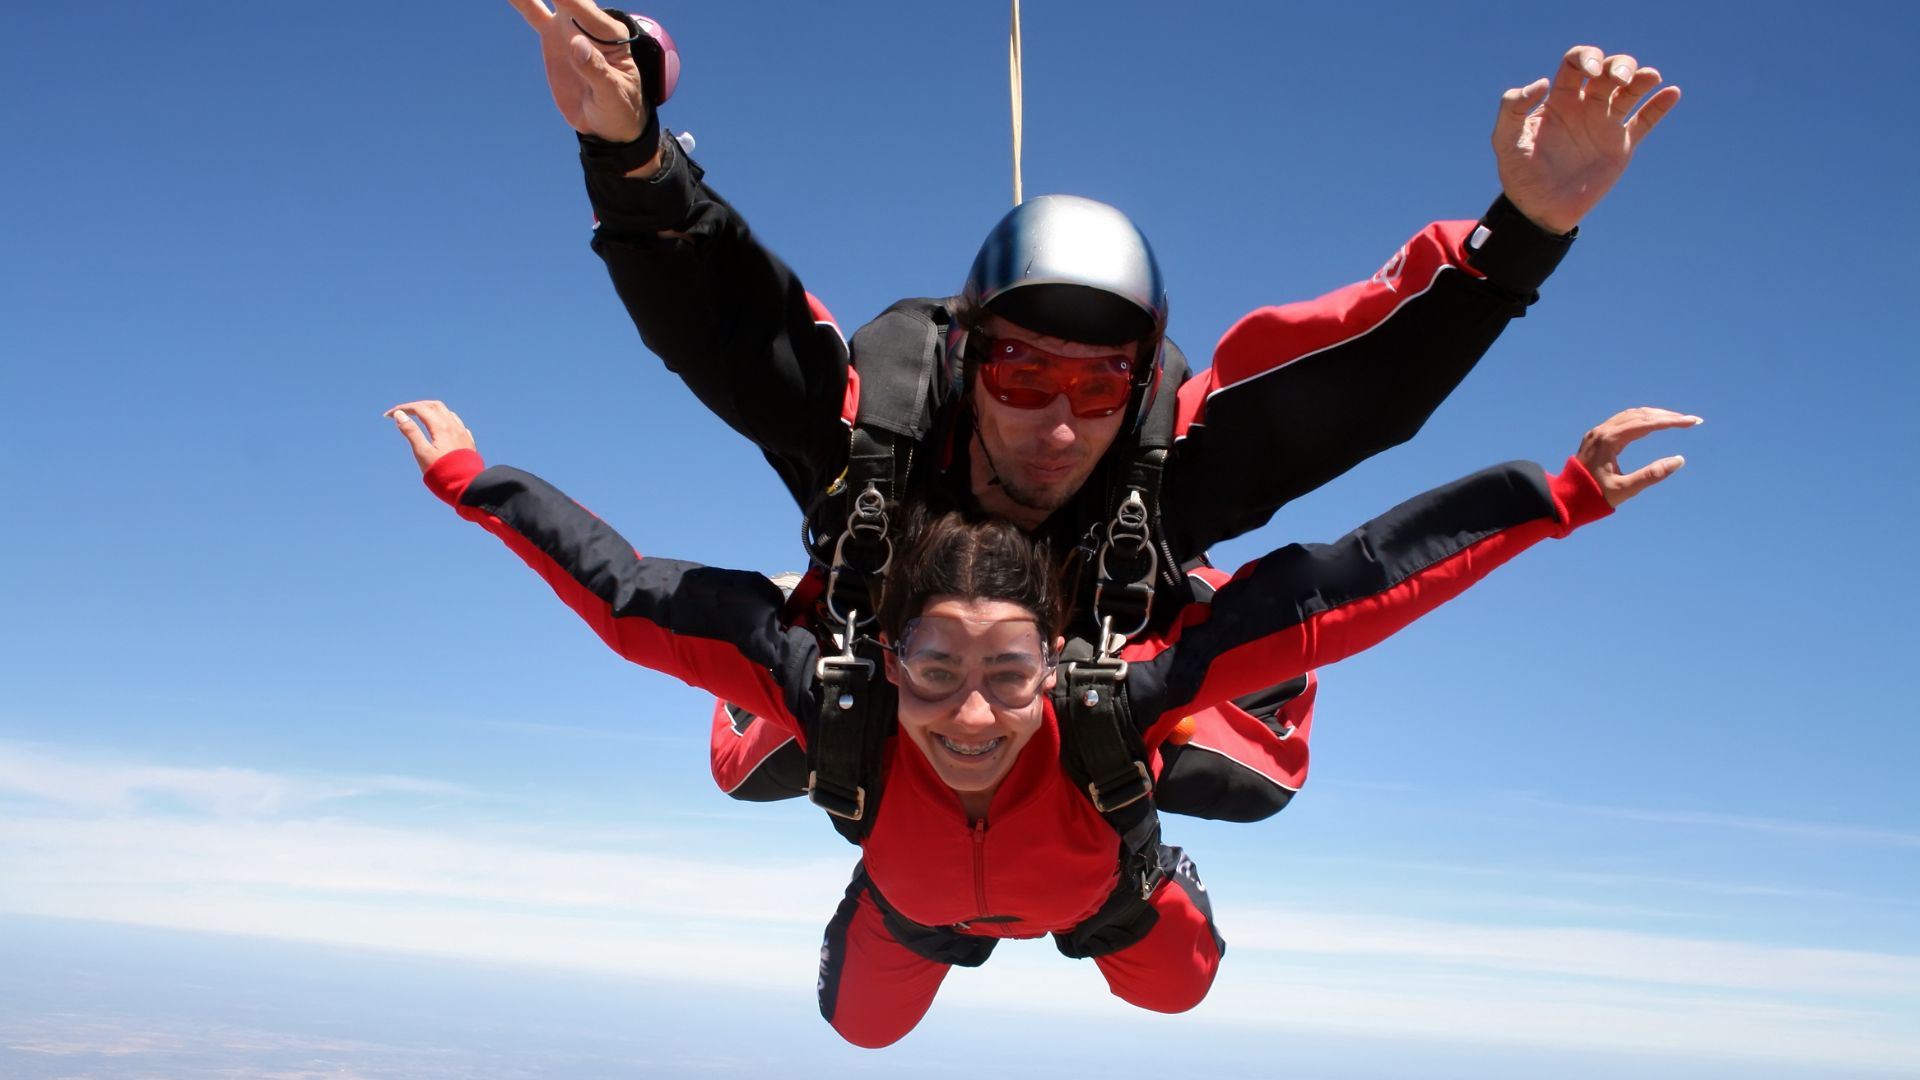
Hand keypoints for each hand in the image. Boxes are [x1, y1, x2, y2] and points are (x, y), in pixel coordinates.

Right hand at [387, 400, 477, 473]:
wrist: (466, 488)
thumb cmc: (442, 473)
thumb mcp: (422, 452)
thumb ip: (411, 432)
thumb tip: (400, 415)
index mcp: (442, 427)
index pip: (420, 409)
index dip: (403, 409)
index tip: (388, 416)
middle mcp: (454, 426)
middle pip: (434, 406)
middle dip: (417, 406)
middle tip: (403, 412)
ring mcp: (463, 433)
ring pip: (447, 413)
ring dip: (431, 410)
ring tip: (419, 416)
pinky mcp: (468, 442)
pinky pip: (456, 423)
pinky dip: (444, 419)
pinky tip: (440, 427)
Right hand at [507, 0, 647, 143]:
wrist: (607, 122)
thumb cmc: (619, 107)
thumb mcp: (613, 94)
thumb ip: (597, 70)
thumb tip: (578, 44)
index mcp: (610, 36)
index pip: (587, 12)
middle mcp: (589, 24)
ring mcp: (569, 27)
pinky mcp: (552, 37)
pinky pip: (534, 13)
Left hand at [1493, 45, 1681, 234]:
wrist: (1539, 209)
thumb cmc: (1519, 173)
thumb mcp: (1504, 139)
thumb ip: (1512, 107)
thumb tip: (1543, 82)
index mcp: (1560, 99)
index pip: (1576, 63)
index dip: (1586, 57)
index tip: (1589, 71)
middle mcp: (1585, 106)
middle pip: (1609, 70)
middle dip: (1619, 65)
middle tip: (1618, 80)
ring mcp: (1605, 124)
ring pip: (1631, 90)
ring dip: (1642, 77)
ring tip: (1649, 77)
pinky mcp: (1621, 146)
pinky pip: (1646, 121)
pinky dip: (1660, 105)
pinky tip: (1672, 92)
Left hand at [1575, 407, 1700, 506]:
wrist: (1565, 499)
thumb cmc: (1594, 496)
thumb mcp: (1626, 489)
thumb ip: (1652, 475)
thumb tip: (1679, 460)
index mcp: (1608, 441)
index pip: (1646, 423)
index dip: (1671, 422)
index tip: (1692, 422)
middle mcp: (1602, 431)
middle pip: (1639, 415)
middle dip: (1666, 416)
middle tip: (1690, 420)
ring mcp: (1598, 433)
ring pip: (1631, 415)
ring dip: (1654, 415)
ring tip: (1676, 420)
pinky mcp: (1597, 437)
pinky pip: (1622, 420)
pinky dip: (1641, 419)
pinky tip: (1653, 423)